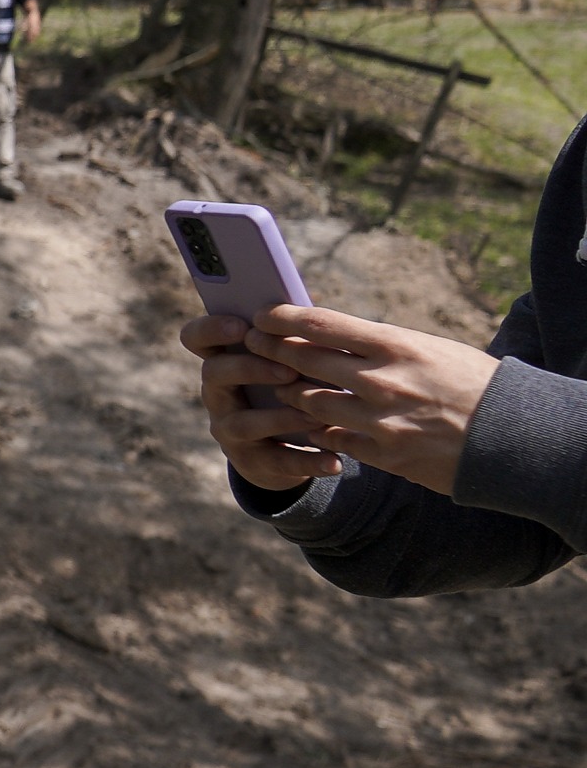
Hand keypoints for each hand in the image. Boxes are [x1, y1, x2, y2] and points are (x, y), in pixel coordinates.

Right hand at [181, 312, 334, 489]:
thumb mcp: (286, 362)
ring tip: (315, 416)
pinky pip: (277, 462)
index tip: (242, 326)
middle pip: (214, 374)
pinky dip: (307, 462)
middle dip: (250, 369)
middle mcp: (217, 394)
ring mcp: (230, 430)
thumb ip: (292, 342)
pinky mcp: (252, 462)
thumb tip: (318, 317)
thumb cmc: (292, 388)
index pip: (196, 338)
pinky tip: (333, 461)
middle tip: (288, 370)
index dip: (211, 329)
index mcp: (224, 360)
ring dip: (280, 418)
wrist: (288, 448)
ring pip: (243, 423)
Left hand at [243, 303, 504, 495]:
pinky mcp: (382, 453)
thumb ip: (379, 344)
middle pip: (302, 360)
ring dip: (291, 392)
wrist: (515, 435)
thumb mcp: (429, 349)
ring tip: (283, 384)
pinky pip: (330, 437)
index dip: (281, 317)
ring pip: (308, 402)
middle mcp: (380, 380)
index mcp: (395, 345)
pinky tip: (313, 421)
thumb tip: (328, 333)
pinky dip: (317, 428)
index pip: (320, 324)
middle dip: (270, 350)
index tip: (261, 314)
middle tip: (253, 344)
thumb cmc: (472, 383)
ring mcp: (378, 419)